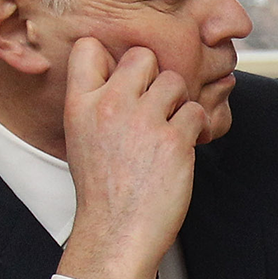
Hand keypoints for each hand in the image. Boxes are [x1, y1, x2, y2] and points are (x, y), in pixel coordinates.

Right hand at [57, 39, 205, 278]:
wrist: (116, 230)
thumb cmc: (103, 189)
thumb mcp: (82, 137)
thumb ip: (97, 103)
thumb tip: (121, 76)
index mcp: (80, 104)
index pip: (89, 48)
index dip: (113, 58)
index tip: (124, 81)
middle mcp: (110, 106)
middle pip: (143, 56)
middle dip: (156, 76)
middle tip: (156, 106)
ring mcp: (143, 121)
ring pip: (176, 81)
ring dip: (179, 102)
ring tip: (170, 129)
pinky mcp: (174, 140)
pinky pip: (197, 111)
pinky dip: (197, 126)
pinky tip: (185, 144)